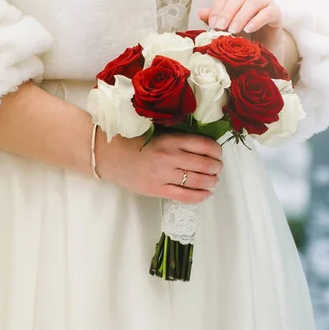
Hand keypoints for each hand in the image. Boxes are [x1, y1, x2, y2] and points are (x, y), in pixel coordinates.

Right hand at [96, 131, 222, 203]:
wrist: (110, 155)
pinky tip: (206, 194)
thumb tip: (203, 146)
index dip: (216, 150)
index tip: (218, 153)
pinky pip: (184, 196)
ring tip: (214, 180)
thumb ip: (178, 139)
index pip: (203, 145)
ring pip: (197, 180)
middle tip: (218, 168)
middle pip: (204, 164)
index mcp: (171, 139)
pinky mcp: (158, 189)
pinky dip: (199, 196)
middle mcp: (170, 157)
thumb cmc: (134, 141)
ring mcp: (164, 175)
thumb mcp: (158, 133)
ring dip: (211, 181)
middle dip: (216, 167)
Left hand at [197, 0, 283, 62]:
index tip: (212, 24)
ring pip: (253, 2)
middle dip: (227, 13)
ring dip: (241, 16)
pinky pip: (268, 12)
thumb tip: (199, 12)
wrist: (264, 45)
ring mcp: (266, 0)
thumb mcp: (226, 27)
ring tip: (233, 30)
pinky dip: (257, 20)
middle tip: (220, 27)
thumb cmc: (243, 32)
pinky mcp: (276, 12)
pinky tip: (248, 29)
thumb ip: (214, 19)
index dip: (217, 8)